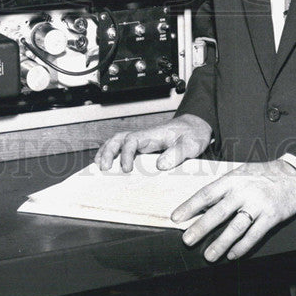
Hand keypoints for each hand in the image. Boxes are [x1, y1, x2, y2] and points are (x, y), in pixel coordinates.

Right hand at [94, 114, 212, 171]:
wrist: (196, 126)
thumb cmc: (193, 134)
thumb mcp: (191, 145)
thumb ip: (177, 154)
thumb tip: (159, 165)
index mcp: (154, 135)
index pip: (132, 140)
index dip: (125, 154)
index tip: (125, 169)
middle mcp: (145, 135)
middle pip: (119, 138)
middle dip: (108, 151)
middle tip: (103, 168)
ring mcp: (144, 139)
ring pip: (118, 140)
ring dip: (107, 151)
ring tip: (99, 166)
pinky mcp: (144, 145)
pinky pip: (124, 146)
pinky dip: (113, 152)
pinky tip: (109, 163)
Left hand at [171, 159, 295, 262]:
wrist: (294, 174)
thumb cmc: (263, 175)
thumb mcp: (240, 174)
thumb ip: (223, 188)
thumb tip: (202, 205)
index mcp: (233, 179)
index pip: (207, 193)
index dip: (190, 206)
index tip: (177, 217)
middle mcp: (244, 191)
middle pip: (218, 212)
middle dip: (201, 227)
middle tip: (187, 239)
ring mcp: (258, 204)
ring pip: (236, 227)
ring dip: (221, 243)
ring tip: (209, 255)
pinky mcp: (272, 216)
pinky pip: (254, 235)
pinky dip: (242, 247)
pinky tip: (232, 254)